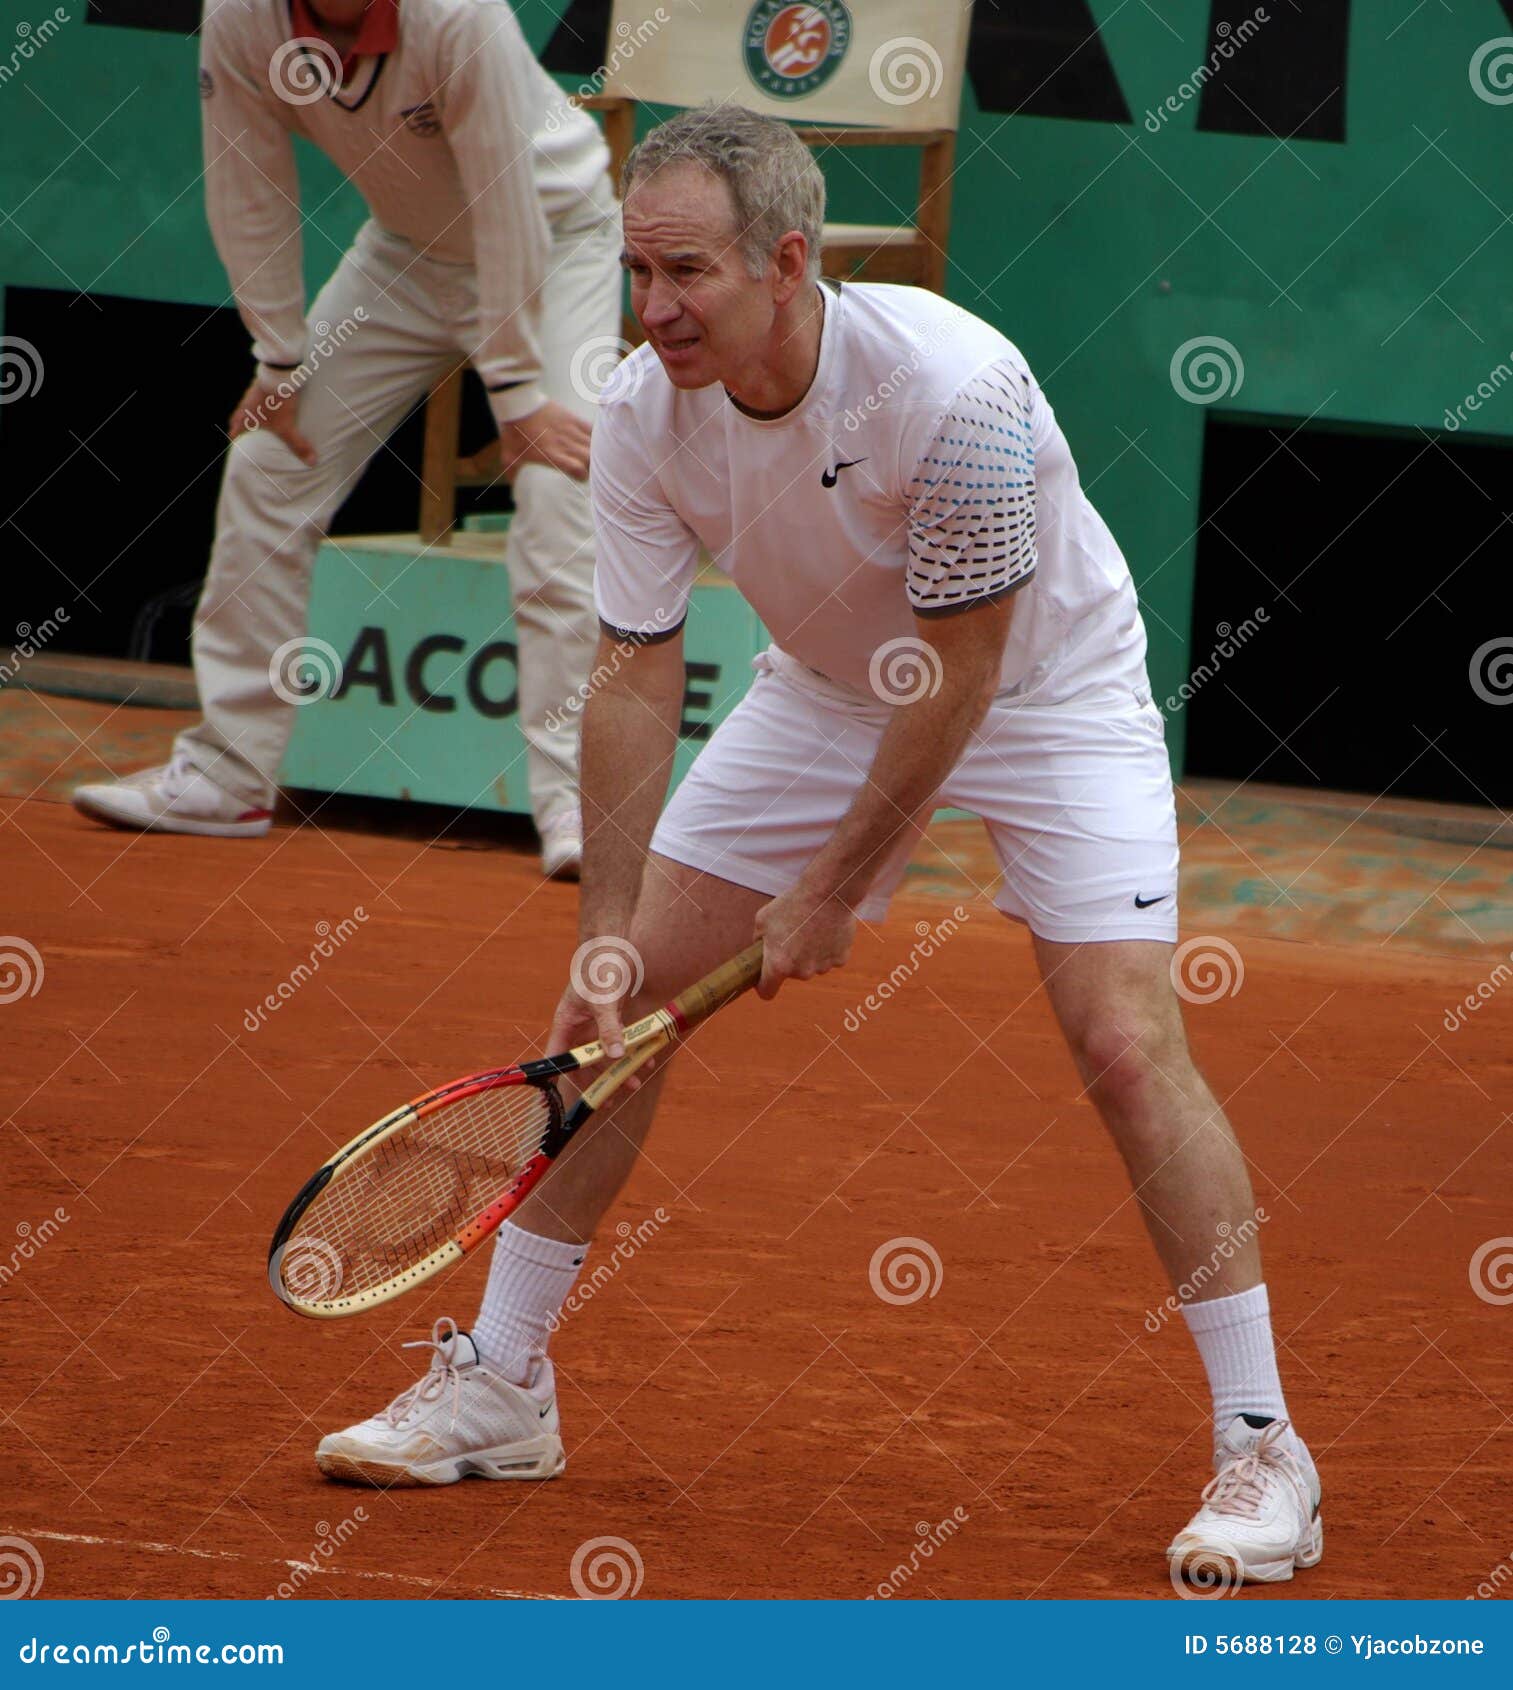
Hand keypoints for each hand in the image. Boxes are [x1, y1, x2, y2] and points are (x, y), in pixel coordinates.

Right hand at [229, 377, 316, 465]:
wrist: (277, 374)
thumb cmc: (278, 403)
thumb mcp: (288, 427)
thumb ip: (298, 445)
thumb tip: (311, 462)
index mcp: (245, 419)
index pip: (234, 432)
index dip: (235, 439)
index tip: (236, 444)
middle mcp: (243, 407)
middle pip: (235, 419)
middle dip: (238, 426)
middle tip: (243, 433)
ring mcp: (248, 395)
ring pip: (243, 407)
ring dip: (247, 414)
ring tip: (256, 420)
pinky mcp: (257, 386)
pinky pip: (252, 397)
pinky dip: (256, 403)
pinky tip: (266, 405)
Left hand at [497, 398, 591, 480]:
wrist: (519, 404)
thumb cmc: (513, 432)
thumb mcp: (509, 456)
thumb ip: (513, 472)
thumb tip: (512, 486)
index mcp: (552, 455)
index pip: (578, 469)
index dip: (582, 477)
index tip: (579, 478)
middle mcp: (565, 444)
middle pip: (589, 458)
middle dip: (591, 467)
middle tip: (586, 469)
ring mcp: (570, 430)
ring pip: (593, 446)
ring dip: (594, 454)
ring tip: (592, 458)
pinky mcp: (573, 419)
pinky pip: (592, 430)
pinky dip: (596, 438)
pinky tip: (594, 443)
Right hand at [547, 953, 657, 1094]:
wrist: (615, 943)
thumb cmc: (600, 966)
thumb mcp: (603, 999)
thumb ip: (609, 1028)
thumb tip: (616, 1055)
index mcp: (566, 1024)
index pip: (559, 1059)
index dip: (563, 1079)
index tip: (572, 1099)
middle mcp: (579, 1028)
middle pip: (587, 1063)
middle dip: (601, 1080)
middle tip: (615, 1096)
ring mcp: (597, 1024)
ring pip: (607, 1055)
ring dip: (620, 1068)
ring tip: (636, 1082)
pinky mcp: (614, 1018)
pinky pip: (622, 1041)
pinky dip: (633, 1052)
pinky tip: (647, 1061)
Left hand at [753, 886, 855, 999]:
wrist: (827, 893)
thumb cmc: (792, 903)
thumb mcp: (763, 919)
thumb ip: (759, 941)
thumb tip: (759, 950)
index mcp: (778, 965)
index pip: (766, 992)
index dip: (763, 986)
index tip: (764, 978)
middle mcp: (801, 972)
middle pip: (792, 974)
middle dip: (791, 960)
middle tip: (793, 936)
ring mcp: (822, 967)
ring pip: (812, 966)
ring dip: (810, 954)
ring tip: (811, 929)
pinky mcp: (840, 959)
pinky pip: (829, 958)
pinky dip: (828, 948)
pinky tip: (826, 930)